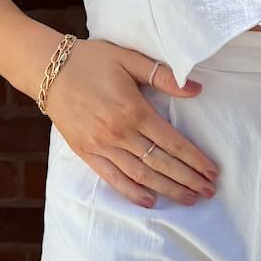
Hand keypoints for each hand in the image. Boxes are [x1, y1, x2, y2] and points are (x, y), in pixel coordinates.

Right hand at [41, 38, 219, 207]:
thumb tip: (196, 89)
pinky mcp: (86, 153)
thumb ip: (163, 76)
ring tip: (188, 198)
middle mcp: (119, 133)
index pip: (173, 142)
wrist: (48, 68)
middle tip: (208, 191)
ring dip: (167, 189)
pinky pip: (112, 178)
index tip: (212, 171)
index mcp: (134, 110)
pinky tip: (150, 201)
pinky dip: (132, 192)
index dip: (195, 159)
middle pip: (161, 163)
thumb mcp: (130, 59)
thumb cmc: (92, 60)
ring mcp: (101, 146)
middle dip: (188, 179)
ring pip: (141, 175)